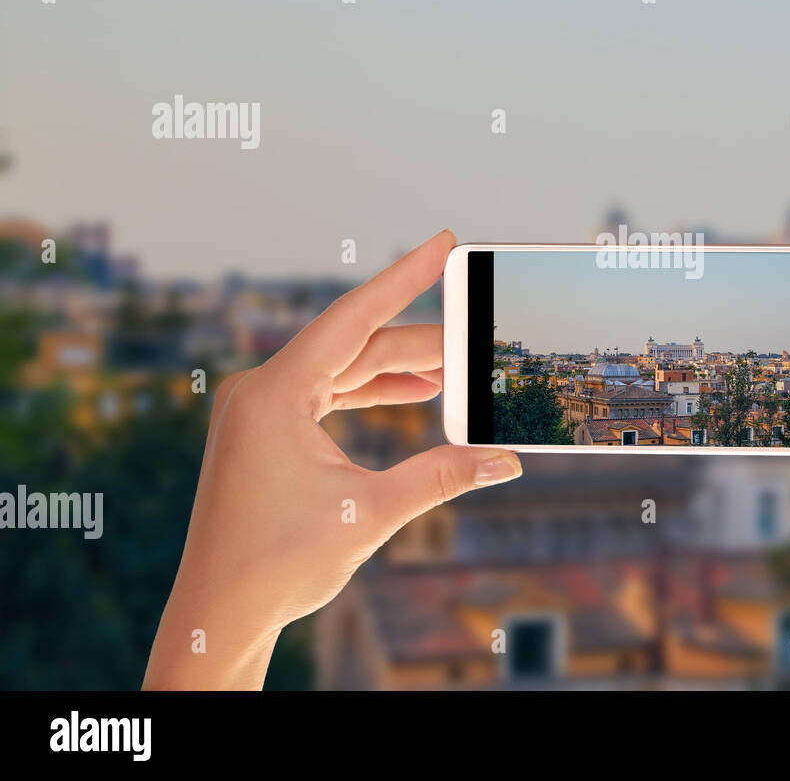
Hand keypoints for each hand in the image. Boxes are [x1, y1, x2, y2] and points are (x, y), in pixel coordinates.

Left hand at [143, 229, 521, 689]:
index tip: (443, 242)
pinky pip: (326, 392)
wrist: (218, 613)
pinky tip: (414, 393)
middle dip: (420, 342)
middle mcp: (260, 390)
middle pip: (355, 345)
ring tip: (457, 367)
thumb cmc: (277, 565)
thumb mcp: (369, 514)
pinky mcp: (264, 430)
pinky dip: (370, 391)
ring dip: (398, 368)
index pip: (353, 318)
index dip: (405, 277)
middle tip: (476, 335)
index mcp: (274, 395)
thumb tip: (504, 459)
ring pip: (342, 368)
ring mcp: (258, 410)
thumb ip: (440, 476)